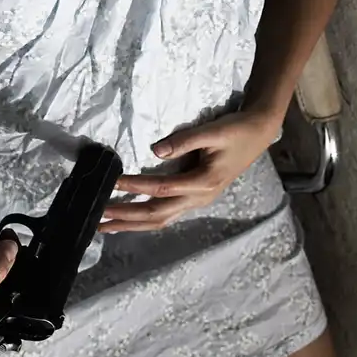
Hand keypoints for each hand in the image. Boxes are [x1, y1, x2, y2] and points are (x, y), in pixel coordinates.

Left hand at [99, 111, 279, 231]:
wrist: (258, 134)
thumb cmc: (236, 130)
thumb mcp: (212, 131)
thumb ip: (184, 141)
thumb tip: (156, 151)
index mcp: (204, 182)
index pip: (162, 188)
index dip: (135, 187)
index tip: (113, 182)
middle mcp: (200, 198)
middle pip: (157, 214)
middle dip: (127, 217)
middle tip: (99, 217)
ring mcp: (198, 201)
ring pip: (161, 219)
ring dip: (133, 224)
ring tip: (106, 226)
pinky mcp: (195, 197)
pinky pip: (167, 214)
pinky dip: (145, 219)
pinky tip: (130, 220)